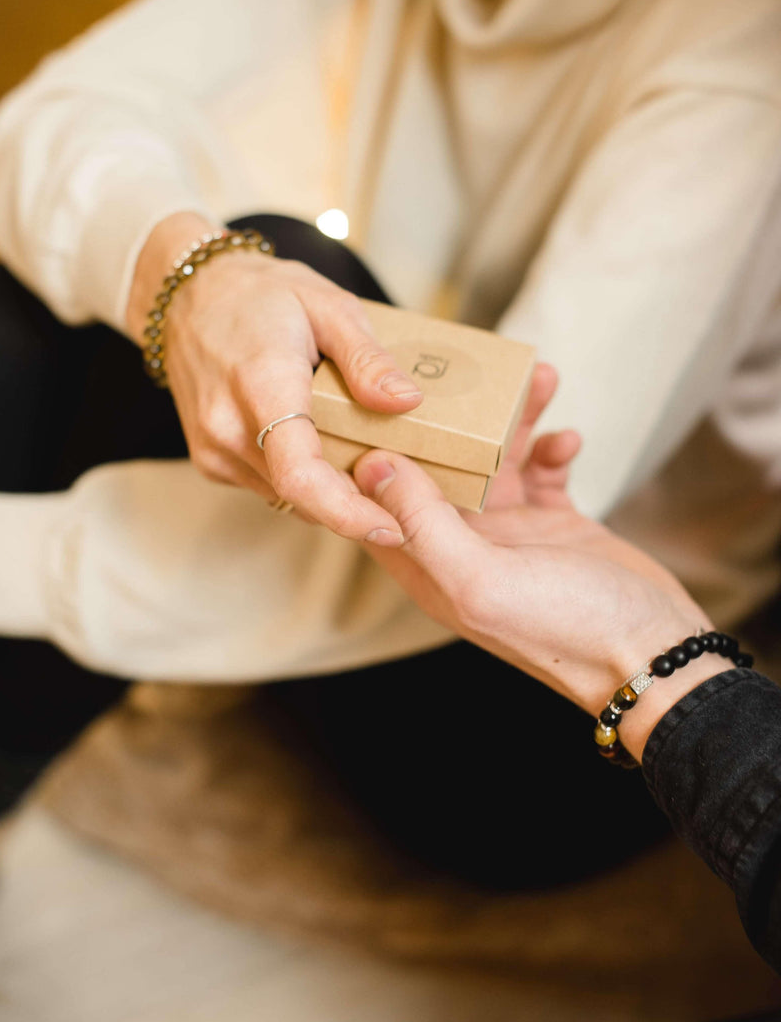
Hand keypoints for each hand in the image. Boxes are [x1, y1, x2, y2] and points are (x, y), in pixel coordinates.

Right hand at [126, 213, 423, 544]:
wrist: (188, 296)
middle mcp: (228, 427)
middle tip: (399, 491)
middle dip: (355, 504)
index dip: (346, 512)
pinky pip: (269, 486)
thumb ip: (366, 358)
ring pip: (288, 497)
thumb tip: (407, 402)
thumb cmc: (261, 295)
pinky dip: (302, 480)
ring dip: (329, 492)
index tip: (390, 528)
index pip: (300, 473)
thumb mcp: (328, 305)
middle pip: (302, 495)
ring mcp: (213, 448)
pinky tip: (320, 447)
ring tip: (362, 459)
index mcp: (262, 384)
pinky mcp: (210, 460)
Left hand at [353, 365, 721, 758]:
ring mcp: (511, 536)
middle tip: (464, 367)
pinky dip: (552, 449)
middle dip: (449, 418)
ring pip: (495, 461)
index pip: (379, 503)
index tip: (371, 396)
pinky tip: (568, 440)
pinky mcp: (555, 526)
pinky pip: (542, 472)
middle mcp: (463, 549)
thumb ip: (423, 523)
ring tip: (537, 380)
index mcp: (431, 567)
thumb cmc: (564, 628)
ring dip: (513, 421)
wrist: (652, 654)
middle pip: (438, 469)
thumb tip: (373, 465)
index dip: (370, 452)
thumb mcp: (481, 577)